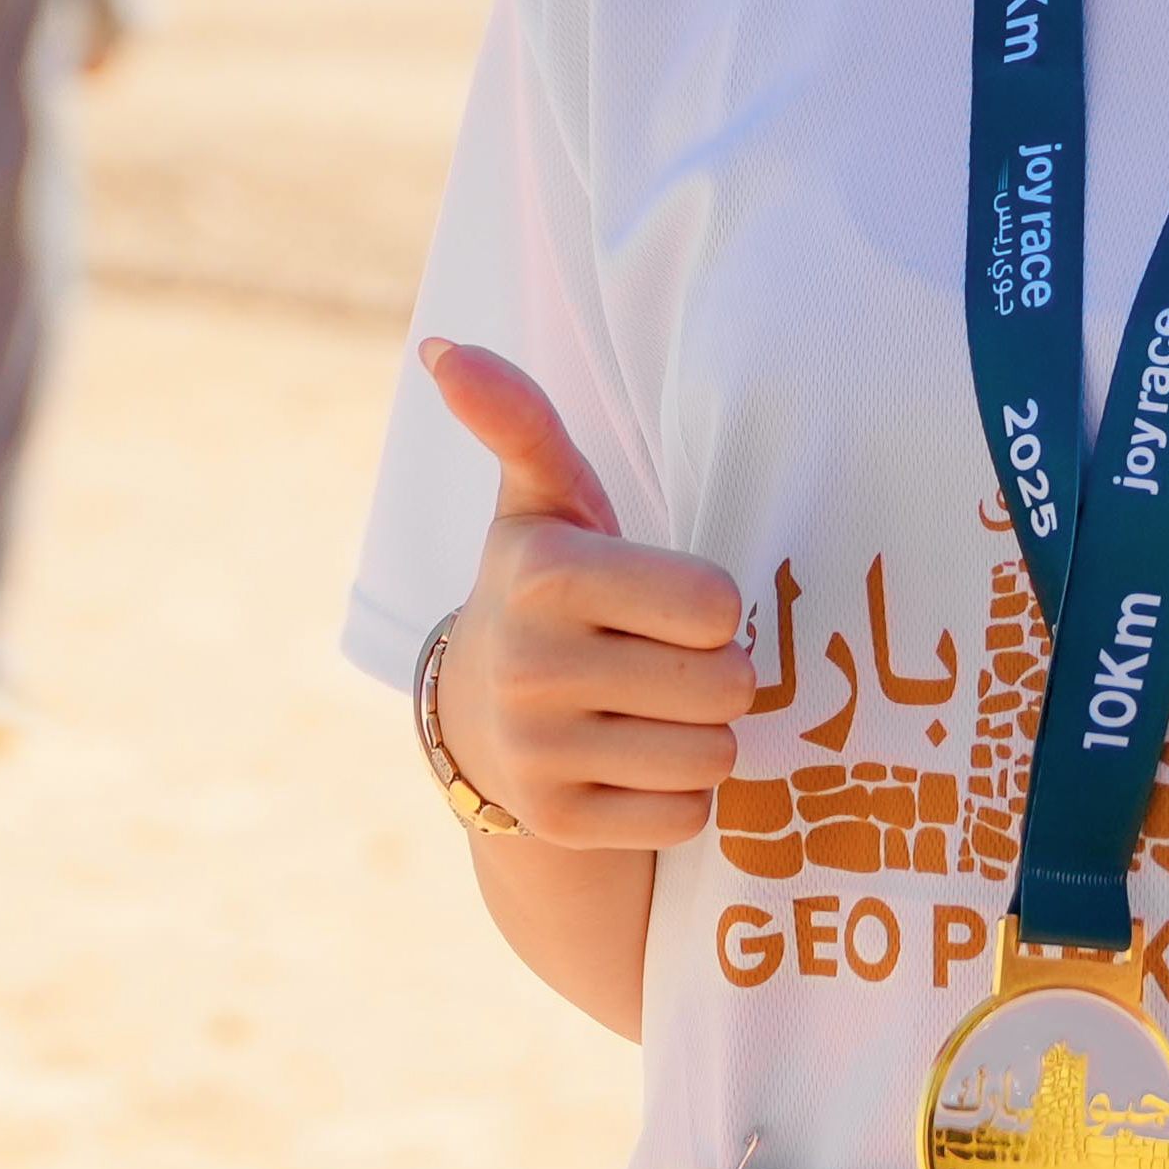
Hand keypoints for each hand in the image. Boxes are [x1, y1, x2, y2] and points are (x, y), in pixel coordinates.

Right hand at [418, 339, 750, 850]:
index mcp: (545, 574)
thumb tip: (443, 346)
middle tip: (669, 660)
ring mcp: (538, 752)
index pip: (717, 605)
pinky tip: (633, 763)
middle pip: (725, 685)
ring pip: (712, 756)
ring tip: (655, 709)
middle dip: (718, 674)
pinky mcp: (557, 821)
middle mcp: (532, 665)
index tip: (674, 602)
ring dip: (705, 736)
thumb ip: (521, 421)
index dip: (714, 605)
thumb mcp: (544, 501)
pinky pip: (684, 816)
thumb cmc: (551, 588)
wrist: (480, 718)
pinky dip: (677, 796)